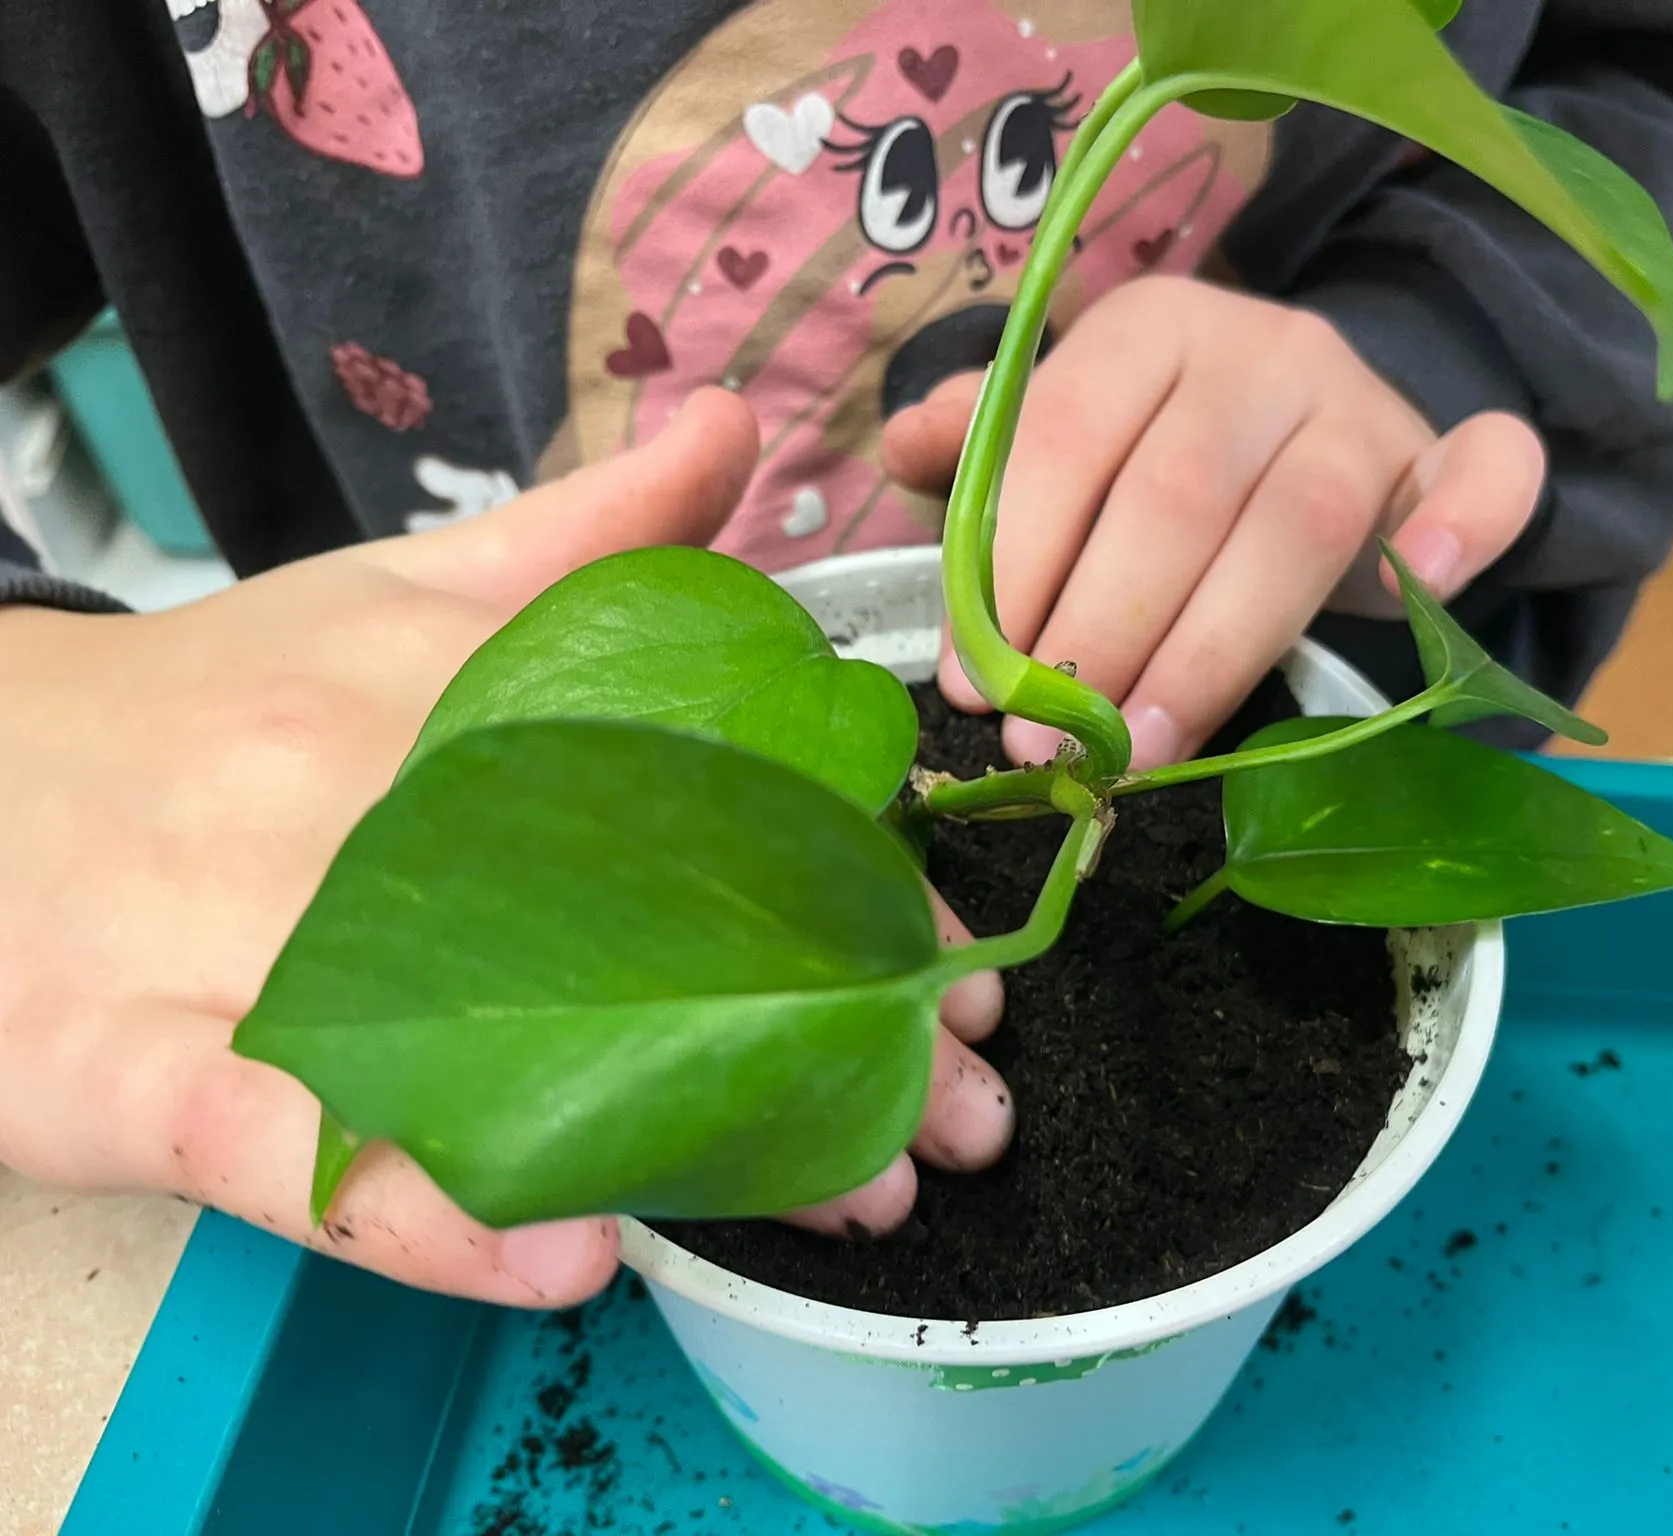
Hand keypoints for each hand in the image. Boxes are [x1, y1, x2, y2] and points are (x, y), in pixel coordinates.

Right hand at [0, 389, 1007, 1308]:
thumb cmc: (207, 707)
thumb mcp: (393, 599)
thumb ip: (580, 538)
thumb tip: (732, 429)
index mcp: (446, 695)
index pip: (692, 780)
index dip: (853, 877)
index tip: (960, 964)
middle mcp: (364, 803)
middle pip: (633, 914)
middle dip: (828, 1020)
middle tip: (962, 1109)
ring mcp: (243, 935)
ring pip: (497, 1038)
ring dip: (695, 1127)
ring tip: (845, 1195)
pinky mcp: (131, 1062)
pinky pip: (287, 1147)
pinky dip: (422, 1204)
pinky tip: (564, 1252)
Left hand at [883, 275, 1546, 769]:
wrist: (1316, 422)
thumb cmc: (1167, 451)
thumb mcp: (1075, 437)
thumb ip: (994, 450)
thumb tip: (904, 448)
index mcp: (1148, 327)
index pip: (1066, 438)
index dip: (1014, 565)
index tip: (979, 683)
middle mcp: (1260, 348)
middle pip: (1175, 494)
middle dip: (1101, 633)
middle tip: (1052, 745)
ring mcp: (1361, 402)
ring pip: (1295, 525)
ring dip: (1213, 649)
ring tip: (1141, 752)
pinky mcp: (1443, 457)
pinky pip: (1484, 475)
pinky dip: (1464, 526)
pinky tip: (1420, 588)